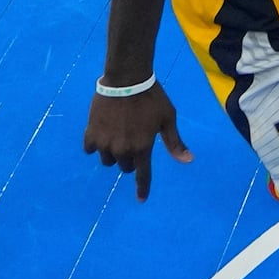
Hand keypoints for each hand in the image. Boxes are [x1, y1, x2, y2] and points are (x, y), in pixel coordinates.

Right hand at [83, 79, 192, 200]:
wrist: (126, 79)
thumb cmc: (152, 98)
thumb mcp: (167, 119)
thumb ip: (174, 142)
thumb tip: (188, 160)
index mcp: (142, 147)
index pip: (142, 174)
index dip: (142, 188)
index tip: (141, 199)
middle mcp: (122, 149)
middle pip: (124, 166)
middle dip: (130, 158)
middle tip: (133, 139)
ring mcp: (104, 143)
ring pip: (107, 159)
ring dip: (113, 152)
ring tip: (118, 133)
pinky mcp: (90, 134)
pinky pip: (90, 149)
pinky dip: (96, 143)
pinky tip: (103, 131)